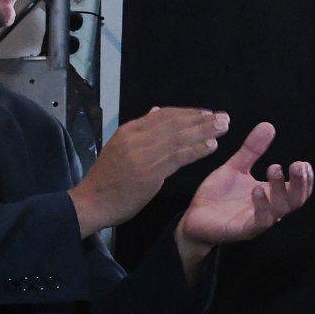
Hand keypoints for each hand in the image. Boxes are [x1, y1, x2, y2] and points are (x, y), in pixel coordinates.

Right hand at [69, 106, 229, 236]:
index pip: (164, 115)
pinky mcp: (149, 171)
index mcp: (129, 130)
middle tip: (223, 116)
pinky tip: (212, 145)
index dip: (188, 112)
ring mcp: (142, 153)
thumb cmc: (108, 180)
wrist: (91, 202)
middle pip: (174, 122)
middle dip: (201, 118)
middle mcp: (136, 137)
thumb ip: (140, 131)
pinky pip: (178, 157)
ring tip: (223, 126)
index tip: (207, 113)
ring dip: (204, 130)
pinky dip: (196, 149)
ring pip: (179, 137)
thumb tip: (156, 110)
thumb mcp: (120, 147)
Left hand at [175, 122, 314, 274]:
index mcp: (270, 195)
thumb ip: (252, 150)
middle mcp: (269, 209)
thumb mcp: (236, 167)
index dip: (305, 179)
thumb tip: (268, 125)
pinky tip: (256, 189)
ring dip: (280, 189)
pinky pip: (259, 221)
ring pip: (279, 210)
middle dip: (300, 184)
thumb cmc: (217, 196)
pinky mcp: (244, 230)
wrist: (193, 217)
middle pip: (295, 200)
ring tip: (274, 169)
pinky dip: (261, 205)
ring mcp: (257, 221)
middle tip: (297, 165)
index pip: (297, 191)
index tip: (303, 163)